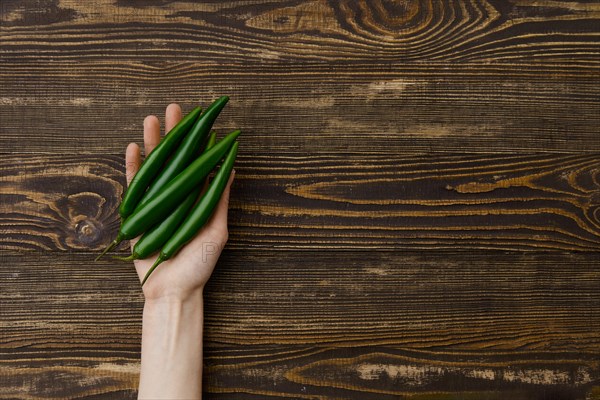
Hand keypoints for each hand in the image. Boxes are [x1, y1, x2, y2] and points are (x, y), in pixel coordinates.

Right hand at [124, 103, 234, 300]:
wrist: (172, 289)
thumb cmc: (199, 265)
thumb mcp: (217, 231)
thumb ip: (219, 200)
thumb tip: (230, 169)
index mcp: (198, 198)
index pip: (199, 162)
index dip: (200, 141)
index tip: (203, 117)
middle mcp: (179, 196)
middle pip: (176, 158)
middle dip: (175, 133)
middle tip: (174, 107)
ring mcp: (158, 202)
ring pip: (155, 167)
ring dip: (153, 143)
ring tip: (152, 119)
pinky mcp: (139, 212)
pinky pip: (135, 186)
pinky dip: (134, 167)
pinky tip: (133, 147)